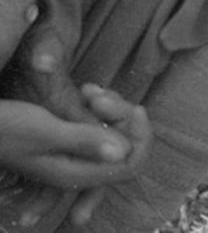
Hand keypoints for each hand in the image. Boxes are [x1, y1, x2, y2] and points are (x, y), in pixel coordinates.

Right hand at [0, 90, 148, 224]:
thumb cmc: (6, 128)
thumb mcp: (45, 131)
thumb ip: (84, 142)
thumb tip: (123, 151)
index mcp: (77, 172)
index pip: (131, 165)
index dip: (141, 138)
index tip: (134, 109)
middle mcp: (79, 167)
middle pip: (125, 147)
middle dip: (123, 117)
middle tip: (100, 96)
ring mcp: (74, 154)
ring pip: (113, 131)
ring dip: (109, 108)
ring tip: (88, 89)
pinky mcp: (68, 140)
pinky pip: (98, 124)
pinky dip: (98, 106)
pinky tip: (85, 89)